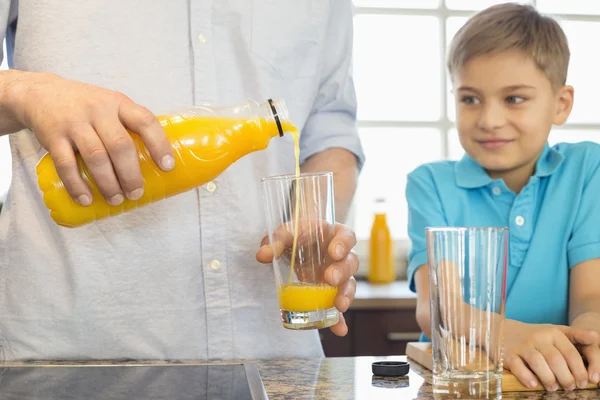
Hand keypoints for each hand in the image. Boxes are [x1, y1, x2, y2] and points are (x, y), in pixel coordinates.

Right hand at [13, 72, 173, 205]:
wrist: (40, 93)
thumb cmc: (85, 105)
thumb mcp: (110, 104)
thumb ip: (129, 125)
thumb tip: (154, 162)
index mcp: (119, 103)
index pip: (145, 121)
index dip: (159, 145)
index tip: (168, 167)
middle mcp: (98, 110)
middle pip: (120, 145)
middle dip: (131, 174)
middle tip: (136, 193)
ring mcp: (74, 123)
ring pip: (96, 157)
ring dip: (108, 183)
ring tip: (116, 199)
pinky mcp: (53, 136)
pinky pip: (66, 164)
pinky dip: (77, 185)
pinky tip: (86, 199)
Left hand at [256, 221, 358, 336]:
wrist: (298, 244)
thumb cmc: (297, 235)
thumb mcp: (286, 234)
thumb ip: (276, 241)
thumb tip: (262, 255)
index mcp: (334, 235)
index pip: (347, 236)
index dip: (344, 244)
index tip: (334, 252)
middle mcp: (342, 255)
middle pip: (351, 262)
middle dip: (342, 271)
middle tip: (330, 279)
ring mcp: (340, 275)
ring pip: (350, 284)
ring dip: (346, 295)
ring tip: (339, 306)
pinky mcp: (333, 292)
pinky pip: (338, 305)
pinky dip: (339, 319)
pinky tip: (339, 329)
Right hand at [504, 321, 598, 390]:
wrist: (502, 330)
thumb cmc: (535, 335)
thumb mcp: (555, 331)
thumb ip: (576, 335)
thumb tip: (596, 337)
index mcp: (552, 332)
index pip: (570, 353)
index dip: (579, 371)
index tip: (583, 383)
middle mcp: (538, 337)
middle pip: (556, 360)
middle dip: (566, 378)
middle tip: (569, 388)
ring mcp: (522, 345)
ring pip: (538, 363)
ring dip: (549, 380)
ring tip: (553, 388)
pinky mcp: (508, 354)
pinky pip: (518, 366)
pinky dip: (527, 377)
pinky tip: (533, 384)